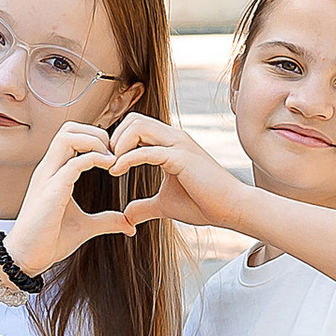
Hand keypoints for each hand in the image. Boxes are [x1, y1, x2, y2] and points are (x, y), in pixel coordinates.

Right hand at [5, 119, 179, 277]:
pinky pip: (73, 163)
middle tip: (115, 152)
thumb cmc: (50, 241)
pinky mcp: (50, 191)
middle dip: (95, 133)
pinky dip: (95, 159)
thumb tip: (129, 225)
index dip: (95, 138)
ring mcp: (48, 178)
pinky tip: (111, 167)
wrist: (27, 258)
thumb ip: (107, 221)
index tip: (114, 156)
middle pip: (68, 129)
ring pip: (67, 137)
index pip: (71, 136)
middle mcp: (49, 170)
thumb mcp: (86, 227)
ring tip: (112, 158)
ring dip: (94, 141)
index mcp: (54, 173)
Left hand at [102, 111, 253, 234]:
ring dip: (118, 144)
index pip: (136, 125)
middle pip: (133, 119)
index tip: (107, 162)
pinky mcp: (181, 158)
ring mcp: (178, 144)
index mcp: (169, 143)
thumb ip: (144, 206)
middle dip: (113, 138)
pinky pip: (147, 150)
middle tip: (104, 161)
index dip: (117, 140)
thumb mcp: (165, 204)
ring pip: (138, 126)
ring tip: (110, 166)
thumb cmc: (202, 204)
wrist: (230, 209)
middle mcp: (173, 137)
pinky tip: (116, 171)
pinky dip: (127, 158)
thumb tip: (126, 216)